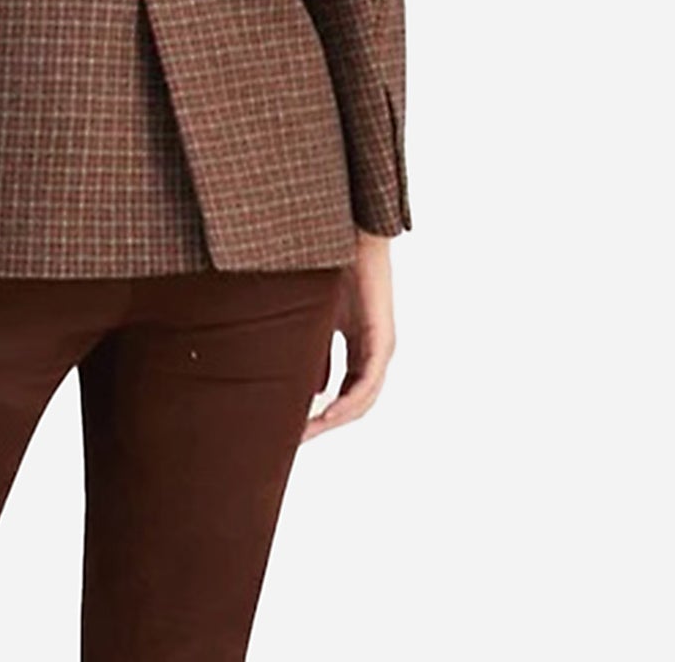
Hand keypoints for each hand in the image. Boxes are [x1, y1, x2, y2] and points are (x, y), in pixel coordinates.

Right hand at [301, 229, 395, 440]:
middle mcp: (374, 352)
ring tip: (307, 431)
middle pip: (355, 403)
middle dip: (325, 424)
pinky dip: (349, 401)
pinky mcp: (381, 339)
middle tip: (296, 439)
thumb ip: (312, 345)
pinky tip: (328, 411)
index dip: (321, 414)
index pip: (344, 392)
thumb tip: (293, 378)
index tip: (293, 428)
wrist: (351, 234)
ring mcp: (380, 347)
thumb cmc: (331, 264)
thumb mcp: (317, 314)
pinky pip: (367, 382)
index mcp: (360, 346)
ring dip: (336, 419)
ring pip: (363, 399)